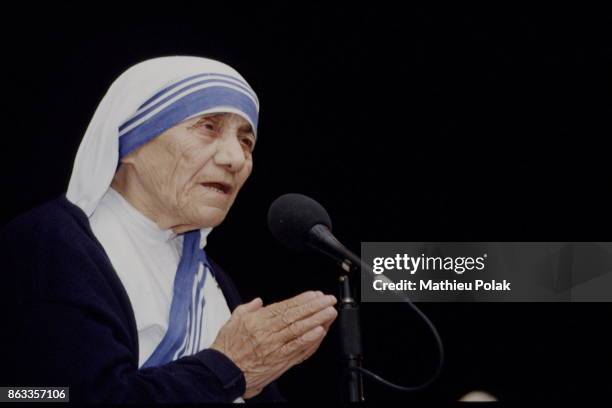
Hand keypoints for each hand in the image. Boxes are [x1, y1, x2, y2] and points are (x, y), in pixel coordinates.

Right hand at [210, 291, 337, 397]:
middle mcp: (268, 332)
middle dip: (314, 307)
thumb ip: (248, 309)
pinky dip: (309, 340)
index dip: (302, 300)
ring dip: (317, 320)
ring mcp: (275, 347)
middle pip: (295, 316)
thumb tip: (258, 301)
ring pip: (299, 330)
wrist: (222, 372)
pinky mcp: (279, 361)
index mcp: (258, 320)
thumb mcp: (233, 321)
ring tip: (329, 312)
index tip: (315, 295)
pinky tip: (320, 332)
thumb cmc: (227, 348)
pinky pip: (297, 349)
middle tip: (328, 300)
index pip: (285, 306)